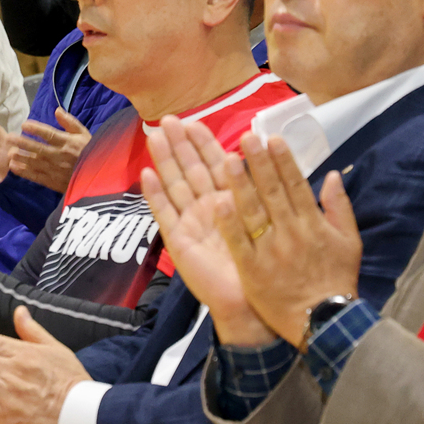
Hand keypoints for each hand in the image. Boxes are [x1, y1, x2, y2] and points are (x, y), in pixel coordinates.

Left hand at [8, 109, 89, 195]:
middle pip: (39, 149)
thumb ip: (70, 122)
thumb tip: (56, 110)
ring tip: (9, 152)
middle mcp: (61, 157)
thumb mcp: (84, 134)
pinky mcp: (54, 182)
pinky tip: (13, 167)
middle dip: (23, 143)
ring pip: (35, 163)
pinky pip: (37, 177)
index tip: (24, 124)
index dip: (36, 129)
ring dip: (22, 158)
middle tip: (10, 137)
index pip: (50, 134)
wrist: (100, 178)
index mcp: (69, 143)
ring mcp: (57, 171)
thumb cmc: (92, 152)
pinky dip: (25, 172)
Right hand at [141, 117, 272, 344]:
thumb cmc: (267, 267)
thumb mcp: (277, 223)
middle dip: (180, 144)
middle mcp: (209, 209)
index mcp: (232, 202)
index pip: (216, 164)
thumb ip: (272, 192)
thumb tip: (274, 166)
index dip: (205, 142)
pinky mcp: (179, 241)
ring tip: (155, 136)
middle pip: (191, 170)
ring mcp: (191, 223)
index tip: (196, 119)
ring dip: (165, 160)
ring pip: (176, 184)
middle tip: (168, 119)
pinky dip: (155, 194)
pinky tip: (147, 174)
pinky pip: (165, 214)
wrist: (253, 304)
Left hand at [209, 127, 362, 346]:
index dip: (283, 160)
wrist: (325, 322)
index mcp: (313, 224)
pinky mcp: (254, 270)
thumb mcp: (350, 242)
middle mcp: (292, 233)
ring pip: (253, 212)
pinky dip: (229, 224)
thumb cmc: (336, 281)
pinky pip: (239, 243)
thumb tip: (332, 175)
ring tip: (228, 159)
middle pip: (272, 192)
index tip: (272, 137)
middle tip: (246, 137)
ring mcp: (271, 251)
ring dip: (240, 185)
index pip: (296, 185)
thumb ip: (340, 207)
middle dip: (259, 162)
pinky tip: (217, 203)